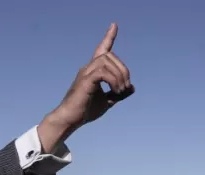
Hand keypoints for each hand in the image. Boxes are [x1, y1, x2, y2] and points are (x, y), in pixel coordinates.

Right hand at [39, 24, 133, 150]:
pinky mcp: (85, 81)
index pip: (102, 50)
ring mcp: (85, 73)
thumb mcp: (108, 101)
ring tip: (120, 91)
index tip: (114, 25)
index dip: (109, 37)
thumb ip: (119, 93)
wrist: (72, 119)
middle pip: (110, 56)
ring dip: (119, 76)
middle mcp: (88, 68)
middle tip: (126, 87)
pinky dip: (113, 80)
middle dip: (123, 69)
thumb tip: (132, 87)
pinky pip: (103, 72)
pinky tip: (115, 91)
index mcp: (93, 71)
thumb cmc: (86, 110)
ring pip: (106, 61)